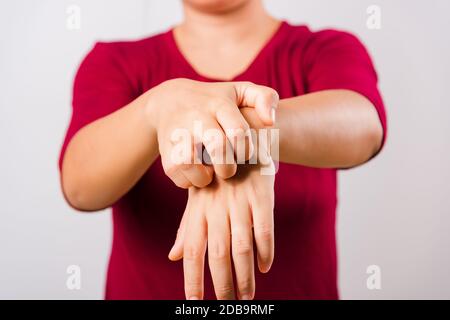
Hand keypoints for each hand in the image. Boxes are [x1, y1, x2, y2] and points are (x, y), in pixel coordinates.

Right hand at [146, 78, 278, 187]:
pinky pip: (178, 174)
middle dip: (228, 166)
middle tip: (229, 169)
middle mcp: (196, 117)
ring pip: (190, 161)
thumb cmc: (216, 102)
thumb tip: (270, 121)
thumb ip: (265, 98)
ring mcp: (177, 133)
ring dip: (205, 176)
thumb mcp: (241, 91)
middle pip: (217, 147)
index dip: (246, 150)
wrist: (169, 101)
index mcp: (219, 104)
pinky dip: (190, 180)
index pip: (238, 131)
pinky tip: (197, 174)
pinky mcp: (165, 151)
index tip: (244, 154)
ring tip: (211, 173)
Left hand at [168, 159, 275, 299]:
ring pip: (241, 246)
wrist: (240, 138)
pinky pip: (264, 228)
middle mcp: (217, 208)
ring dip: (245, 275)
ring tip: (247, 297)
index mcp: (199, 210)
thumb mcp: (197, 198)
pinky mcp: (262, 194)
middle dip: (222, 284)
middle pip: (217, 254)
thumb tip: (173, 257)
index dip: (192, 278)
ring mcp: (240, 201)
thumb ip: (188, 228)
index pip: (193, 251)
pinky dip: (265, 250)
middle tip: (228, 305)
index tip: (194, 303)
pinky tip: (264, 267)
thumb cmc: (216, 176)